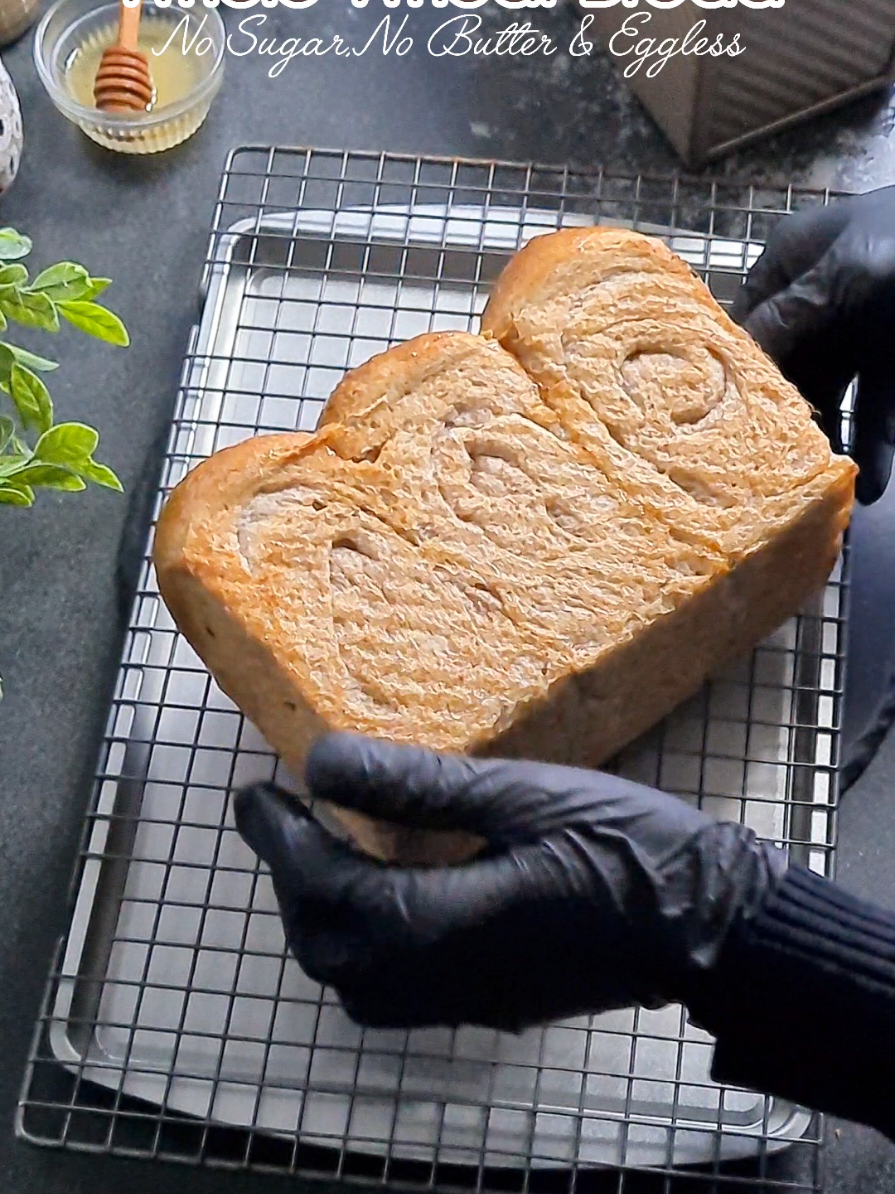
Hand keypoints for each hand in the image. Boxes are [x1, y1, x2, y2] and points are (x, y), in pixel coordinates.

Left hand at [234, 733, 784, 1032]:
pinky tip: (379, 893)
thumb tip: (321, 760)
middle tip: (282, 814)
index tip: (257, 791)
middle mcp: (437, 978)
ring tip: (321, 847)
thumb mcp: (522, 795)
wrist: (711, 925)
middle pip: (325, 944)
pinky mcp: (487, 1003)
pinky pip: (391, 988)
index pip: (325, 889)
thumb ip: (417, 786)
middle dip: (291, 877)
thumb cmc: (627, 847)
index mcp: (441, 925)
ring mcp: (462, 1001)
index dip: (280, 840)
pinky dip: (359, 941)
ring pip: (352, 977)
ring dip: (320, 913)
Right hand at [732, 185, 894, 504]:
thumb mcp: (838, 275)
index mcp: (793, 263)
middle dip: (779, 415)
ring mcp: (860, 331)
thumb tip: (736, 365)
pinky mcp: (894, 360)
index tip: (721, 418)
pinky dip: (874, 444)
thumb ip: (782, 321)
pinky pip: (877, 407)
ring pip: (831, 394)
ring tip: (810, 484)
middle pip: (784, 368)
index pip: (745, 323)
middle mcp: (818, 299)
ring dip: (825, 441)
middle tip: (767, 465)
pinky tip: (870, 483)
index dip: (734, 369)